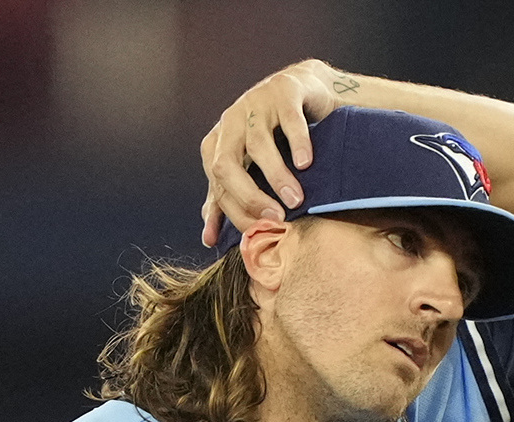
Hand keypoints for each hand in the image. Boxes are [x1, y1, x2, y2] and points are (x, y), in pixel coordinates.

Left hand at [200, 59, 346, 246]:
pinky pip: (288, 120)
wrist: (301, 89)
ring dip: (277, 175)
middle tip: (275, 218)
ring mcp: (256, 104)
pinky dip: (297, 142)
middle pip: (226, 165)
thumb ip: (225, 199)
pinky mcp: (283, 92)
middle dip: (249, 196)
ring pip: (258, 144)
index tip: (260, 234)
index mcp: (217, 144)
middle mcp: (231, 123)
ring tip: (296, 200)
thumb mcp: (245, 167)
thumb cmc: (272, 135)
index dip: (237, 213)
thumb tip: (208, 239)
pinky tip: (306, 164)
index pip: (219, 186)